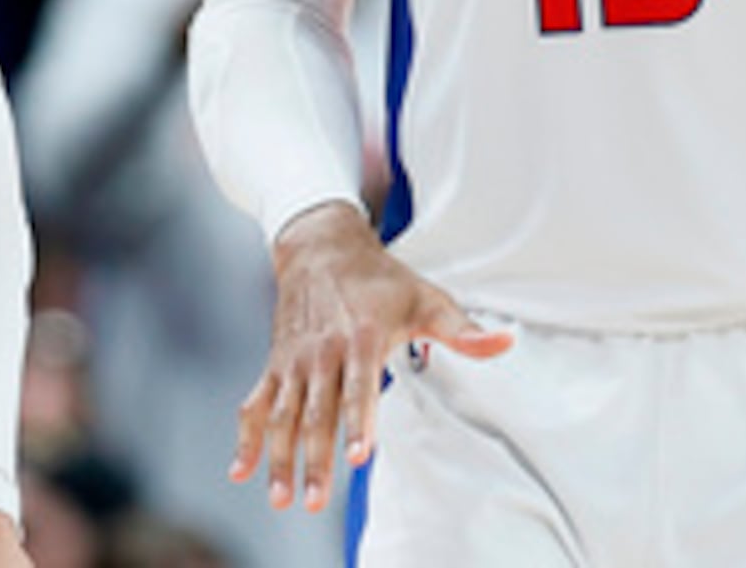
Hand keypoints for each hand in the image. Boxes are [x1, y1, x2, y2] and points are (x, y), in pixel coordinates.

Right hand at [232, 202, 513, 514]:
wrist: (319, 245)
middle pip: (316, 412)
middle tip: (315, 501)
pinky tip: (241, 470)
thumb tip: (505, 342)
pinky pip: (256, 403)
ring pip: (283, 415)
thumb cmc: (379, 278)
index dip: (359, 421)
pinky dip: (247, 436)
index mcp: (360, 337)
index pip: (358, 386)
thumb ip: (461, 329)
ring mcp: (295, 360)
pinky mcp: (276, 365)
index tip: (358, 455)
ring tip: (281, 498)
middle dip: (315, 458)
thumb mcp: (426, 297)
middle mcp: (322, 352)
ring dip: (279, 458)